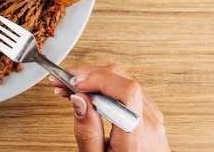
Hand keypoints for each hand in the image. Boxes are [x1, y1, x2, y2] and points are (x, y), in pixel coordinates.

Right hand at [50, 64, 169, 151]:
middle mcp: (149, 121)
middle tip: (61, 82)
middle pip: (119, 79)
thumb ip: (87, 132)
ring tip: (69, 86)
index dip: (97, 80)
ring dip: (92, 78)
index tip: (74, 83)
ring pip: (120, 78)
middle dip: (85, 75)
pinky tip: (87, 91)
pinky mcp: (149, 111)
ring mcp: (152, 114)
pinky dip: (102, 85)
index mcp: (137, 137)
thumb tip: (79, 98)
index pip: (126, 92)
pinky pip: (124, 87)